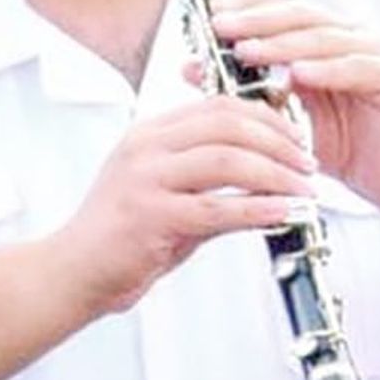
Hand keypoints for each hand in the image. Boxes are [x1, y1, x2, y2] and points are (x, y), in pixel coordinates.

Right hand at [56, 95, 315, 316]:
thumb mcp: (168, 194)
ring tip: (304, 190)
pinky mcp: (150, 217)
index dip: (266, 117)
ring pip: (228, 161)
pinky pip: (217, 208)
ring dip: (276, 174)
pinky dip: (257, 209)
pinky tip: (283, 214)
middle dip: (279, 141)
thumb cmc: (120, 236)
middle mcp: (147, 147)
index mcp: (151, 133)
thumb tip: (268, 183)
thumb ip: (212, 183)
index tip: (297, 135)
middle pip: (228, 125)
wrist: (71, 273)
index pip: (218, 106)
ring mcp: (146, 179)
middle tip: (308, 162)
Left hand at [209, 0, 379, 211]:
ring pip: (323, 38)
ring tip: (248, 51)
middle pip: (300, 16)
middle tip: (221, 27)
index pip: (283, 7)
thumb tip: (191, 67)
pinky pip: (357, 67)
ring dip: (283, 43)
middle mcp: (350, 35)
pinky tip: (300, 74)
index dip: (249, 5)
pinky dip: (327, 69)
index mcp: (324, 36)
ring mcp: (376, 51)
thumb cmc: (339, 144)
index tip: (213, 11)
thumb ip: (244, 88)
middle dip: (257, 20)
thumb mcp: (282, 115)